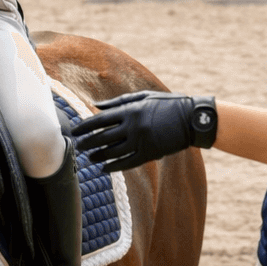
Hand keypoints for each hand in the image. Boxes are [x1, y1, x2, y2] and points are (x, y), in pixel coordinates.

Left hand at [72, 91, 216, 171]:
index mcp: (130, 110)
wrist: (192, 119)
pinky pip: (127, 162)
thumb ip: (118, 102)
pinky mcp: (149, 153)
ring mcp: (141, 141)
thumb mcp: (143, 97)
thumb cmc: (167, 104)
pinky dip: (114, 166)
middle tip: (77, 146)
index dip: (85, 126)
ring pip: (113, 152)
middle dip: (88, 142)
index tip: (74, 130)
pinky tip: (104, 168)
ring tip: (88, 157)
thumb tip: (95, 106)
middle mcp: (133, 126)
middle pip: (103, 137)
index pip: (100, 120)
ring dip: (98, 155)